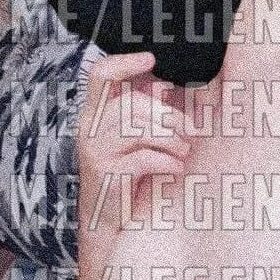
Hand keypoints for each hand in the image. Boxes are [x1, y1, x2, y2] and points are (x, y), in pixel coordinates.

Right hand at [76, 50, 192, 233]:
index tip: (150, 59)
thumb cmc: (123, 176)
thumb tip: (162, 85)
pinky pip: (144, 157)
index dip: (124, 62)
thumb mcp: (132, 141)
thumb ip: (143, 113)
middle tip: (190, 132)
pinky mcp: (108, 174)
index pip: (100, 74)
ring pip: (138, 128)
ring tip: (184, 150)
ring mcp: (96, 151)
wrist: (105, 220)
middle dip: (169, 116)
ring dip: (171, 138)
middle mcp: (89, 129)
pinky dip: (167, 161)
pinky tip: (176, 167)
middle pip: (132, 103)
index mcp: (94, 114)